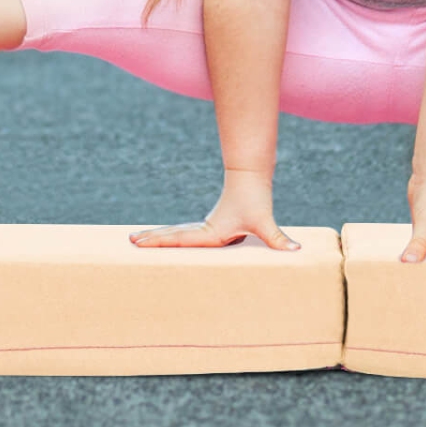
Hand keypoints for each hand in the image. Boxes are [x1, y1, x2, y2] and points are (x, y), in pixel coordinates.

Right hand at [129, 168, 300, 251]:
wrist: (251, 175)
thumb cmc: (256, 199)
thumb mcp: (265, 221)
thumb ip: (278, 239)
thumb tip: (296, 251)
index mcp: (211, 232)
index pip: (180, 239)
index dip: (160, 242)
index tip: (141, 242)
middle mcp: (204, 228)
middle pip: (172, 234)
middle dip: (151, 238)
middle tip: (130, 241)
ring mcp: (206, 225)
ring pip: (176, 231)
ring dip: (158, 235)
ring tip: (137, 238)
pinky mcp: (211, 223)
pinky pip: (185, 232)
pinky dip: (171, 235)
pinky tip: (166, 240)